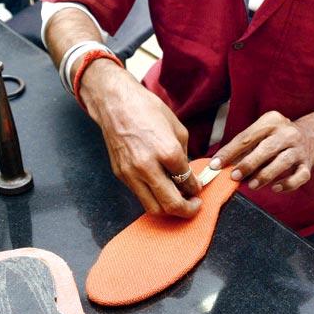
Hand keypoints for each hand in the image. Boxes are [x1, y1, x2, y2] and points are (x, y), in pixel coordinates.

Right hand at [80, 60, 201, 217]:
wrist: (115, 103)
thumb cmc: (146, 109)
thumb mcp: (176, 128)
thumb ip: (184, 154)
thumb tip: (187, 173)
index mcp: (167, 152)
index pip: (187, 182)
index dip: (196, 189)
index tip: (198, 189)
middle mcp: (148, 167)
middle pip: (171, 205)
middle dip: (187, 210)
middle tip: (194, 206)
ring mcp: (131, 173)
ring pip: (153, 208)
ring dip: (169, 210)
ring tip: (177, 201)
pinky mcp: (121, 175)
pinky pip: (140, 195)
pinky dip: (153, 197)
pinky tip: (160, 189)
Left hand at [209, 111, 313, 193]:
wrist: (312, 135)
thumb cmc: (277, 136)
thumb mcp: (262, 132)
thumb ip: (244, 146)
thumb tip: (222, 164)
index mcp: (271, 121)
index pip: (246, 137)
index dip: (229, 152)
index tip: (215, 165)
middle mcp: (286, 132)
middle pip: (265, 149)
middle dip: (248, 164)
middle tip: (234, 176)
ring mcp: (299, 148)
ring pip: (282, 162)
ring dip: (265, 175)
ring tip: (252, 185)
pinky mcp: (308, 164)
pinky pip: (299, 176)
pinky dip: (287, 184)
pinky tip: (275, 188)